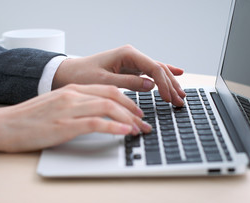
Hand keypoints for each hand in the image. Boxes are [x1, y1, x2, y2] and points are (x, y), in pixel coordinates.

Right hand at [0, 84, 151, 151]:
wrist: (3, 126)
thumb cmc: (29, 118)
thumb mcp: (56, 105)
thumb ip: (77, 105)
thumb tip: (99, 114)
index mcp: (72, 89)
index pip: (108, 89)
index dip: (128, 100)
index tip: (137, 111)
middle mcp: (72, 95)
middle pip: (113, 95)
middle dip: (133, 109)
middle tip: (144, 121)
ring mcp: (68, 108)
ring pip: (108, 107)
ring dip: (128, 119)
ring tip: (138, 129)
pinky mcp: (64, 125)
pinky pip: (96, 123)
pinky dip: (115, 127)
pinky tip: (125, 132)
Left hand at [53, 45, 185, 105]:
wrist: (69, 73)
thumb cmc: (82, 76)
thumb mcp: (105, 81)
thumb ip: (128, 83)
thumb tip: (151, 85)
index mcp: (127, 54)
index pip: (153, 68)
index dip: (164, 84)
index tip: (170, 99)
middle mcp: (131, 55)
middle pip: (158, 68)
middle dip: (171, 85)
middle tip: (181, 100)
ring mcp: (131, 61)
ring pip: (156, 70)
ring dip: (169, 82)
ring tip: (181, 94)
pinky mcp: (129, 68)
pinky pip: (150, 71)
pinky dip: (162, 76)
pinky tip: (176, 73)